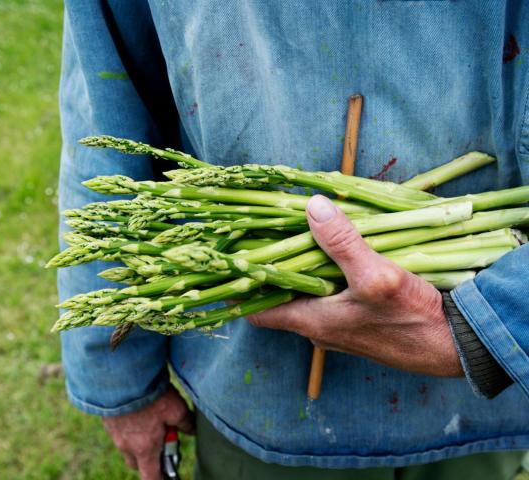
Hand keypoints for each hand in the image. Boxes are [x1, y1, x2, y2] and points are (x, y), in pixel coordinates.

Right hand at [102, 387, 193, 479]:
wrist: (120, 376)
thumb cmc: (150, 395)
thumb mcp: (176, 408)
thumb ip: (185, 423)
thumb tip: (192, 430)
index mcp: (144, 449)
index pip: (151, 478)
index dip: (160, 479)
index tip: (168, 476)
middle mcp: (126, 445)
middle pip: (137, 464)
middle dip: (148, 459)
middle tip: (161, 441)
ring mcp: (114, 433)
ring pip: (126, 446)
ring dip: (137, 441)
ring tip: (149, 421)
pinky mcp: (107, 418)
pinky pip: (118, 431)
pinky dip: (128, 427)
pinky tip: (136, 410)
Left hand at [248, 195, 462, 376]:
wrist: (455, 346)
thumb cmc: (412, 319)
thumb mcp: (376, 275)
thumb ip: (341, 242)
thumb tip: (311, 206)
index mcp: (311, 321)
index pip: (257, 310)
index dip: (242, 287)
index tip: (233, 258)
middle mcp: (318, 328)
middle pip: (280, 297)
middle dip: (272, 268)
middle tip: (266, 234)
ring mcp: (338, 327)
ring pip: (306, 295)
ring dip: (302, 269)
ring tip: (300, 236)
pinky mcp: (358, 322)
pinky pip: (330, 297)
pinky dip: (326, 276)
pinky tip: (337, 254)